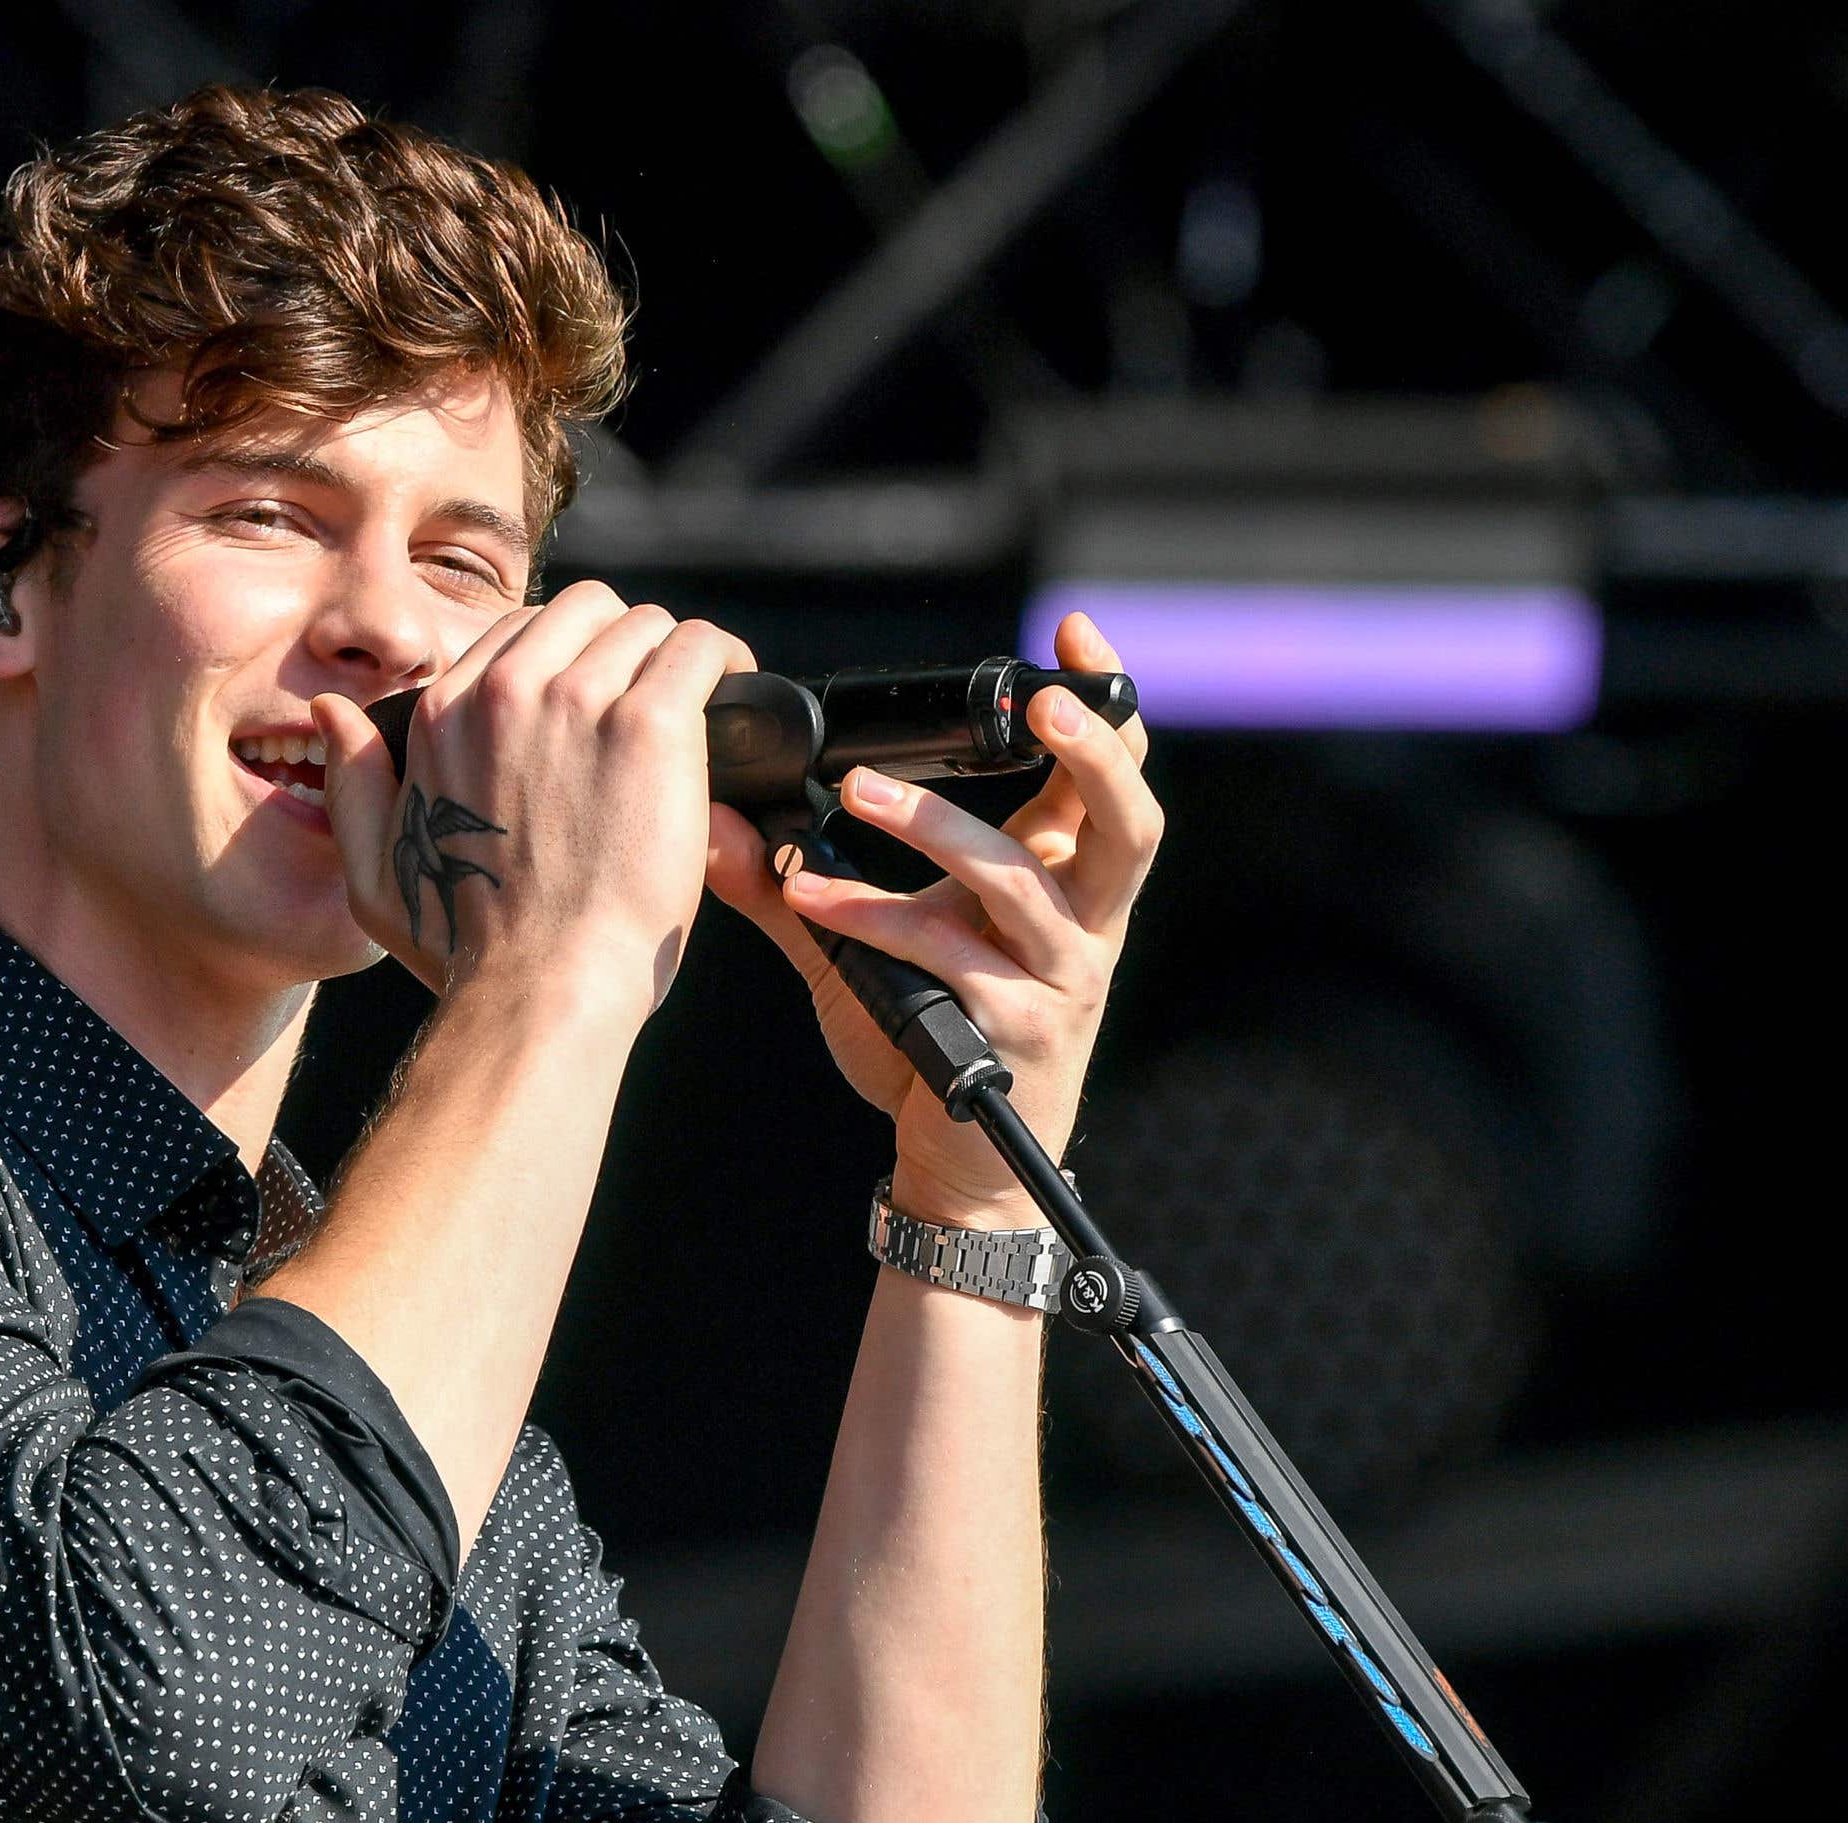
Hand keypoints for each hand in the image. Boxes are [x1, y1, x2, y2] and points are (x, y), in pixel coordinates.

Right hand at [312, 581, 750, 1013]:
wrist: (539, 990)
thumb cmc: (466, 950)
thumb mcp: (373, 873)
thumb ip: (353, 783)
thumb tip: (331, 715)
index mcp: (445, 713)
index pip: (521, 633)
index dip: (568, 661)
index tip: (598, 702)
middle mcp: (505, 690)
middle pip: (586, 612)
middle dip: (622, 646)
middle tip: (651, 699)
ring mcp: (578, 699)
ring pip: (648, 626)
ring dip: (675, 662)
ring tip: (699, 707)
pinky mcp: (647, 723)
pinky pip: (700, 649)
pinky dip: (725, 665)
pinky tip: (734, 702)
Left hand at [706, 611, 1160, 1225]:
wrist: (956, 1165)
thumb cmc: (927, 1039)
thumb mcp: (871, 944)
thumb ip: (798, 879)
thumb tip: (718, 818)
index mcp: (1065, 883)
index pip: (1111, 777)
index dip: (1104, 704)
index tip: (1075, 631)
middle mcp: (1083, 924)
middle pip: (1129, 821)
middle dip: (1092, 753)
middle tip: (1040, 703)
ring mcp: (1060, 978)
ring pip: (1021, 884)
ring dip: (939, 830)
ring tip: (861, 793)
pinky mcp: (1020, 1028)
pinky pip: (949, 956)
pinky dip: (877, 919)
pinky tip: (812, 899)